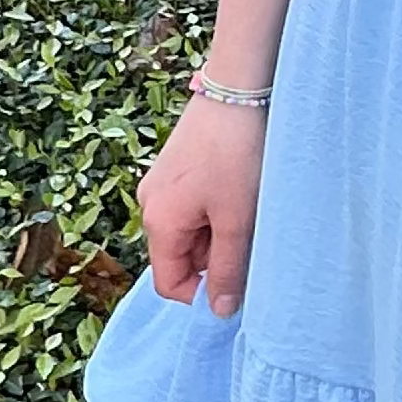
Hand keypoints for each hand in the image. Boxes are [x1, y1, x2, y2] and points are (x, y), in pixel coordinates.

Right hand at [139, 99, 266, 310]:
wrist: (237, 90)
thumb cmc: (236, 155)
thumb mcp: (237, 219)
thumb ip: (229, 268)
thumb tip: (219, 311)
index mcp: (159, 222)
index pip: (170, 283)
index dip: (203, 293)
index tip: (239, 283)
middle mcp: (151, 204)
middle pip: (180, 256)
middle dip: (215, 257)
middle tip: (250, 236)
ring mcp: (161, 183)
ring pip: (190, 231)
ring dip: (219, 232)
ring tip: (248, 207)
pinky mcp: (176, 167)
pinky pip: (193, 206)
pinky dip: (216, 209)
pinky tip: (241, 190)